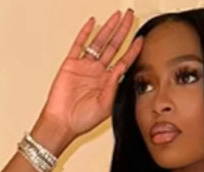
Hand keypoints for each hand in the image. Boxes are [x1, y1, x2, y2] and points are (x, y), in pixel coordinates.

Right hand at [40, 10, 143, 140]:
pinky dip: (85, 33)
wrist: (62, 122)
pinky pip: (79, 44)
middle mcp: (98, 72)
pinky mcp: (71, 64)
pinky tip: (92, 23)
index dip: (133, 50)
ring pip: (99, 42)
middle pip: (113, 46)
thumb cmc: (82, 120)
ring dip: (108, 28)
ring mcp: (85, 66)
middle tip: (129, 17)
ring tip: (116, 16)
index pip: (124, 61)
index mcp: (108, 83)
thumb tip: (121, 69)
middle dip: (122, 31)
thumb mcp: (105, 106)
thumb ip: (113, 86)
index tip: (141, 39)